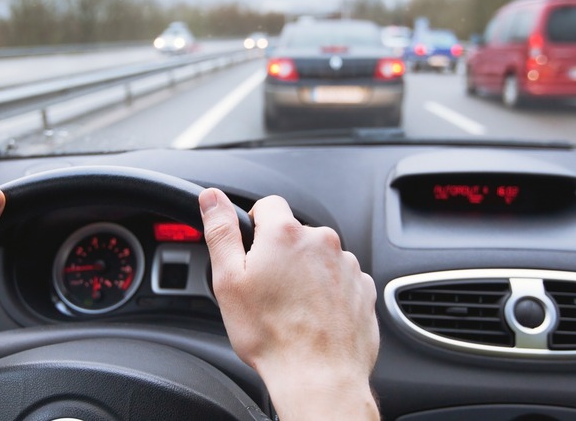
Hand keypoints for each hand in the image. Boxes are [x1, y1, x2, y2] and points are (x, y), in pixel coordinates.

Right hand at [199, 188, 378, 419]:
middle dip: (281, 255)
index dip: (255, 226)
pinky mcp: (364, 288)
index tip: (252, 253)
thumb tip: (212, 198)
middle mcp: (322, 241)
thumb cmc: (271, 335)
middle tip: (268, 290)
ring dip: (306, 274)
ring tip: (293, 309)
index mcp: (285, 233)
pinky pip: (341, 279)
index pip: (269, 205)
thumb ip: (221, 231)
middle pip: (295, 234)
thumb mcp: (229, 280)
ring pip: (318, 258)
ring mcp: (347, 265)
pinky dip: (328, 292)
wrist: (318, 376)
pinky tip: (314, 316)